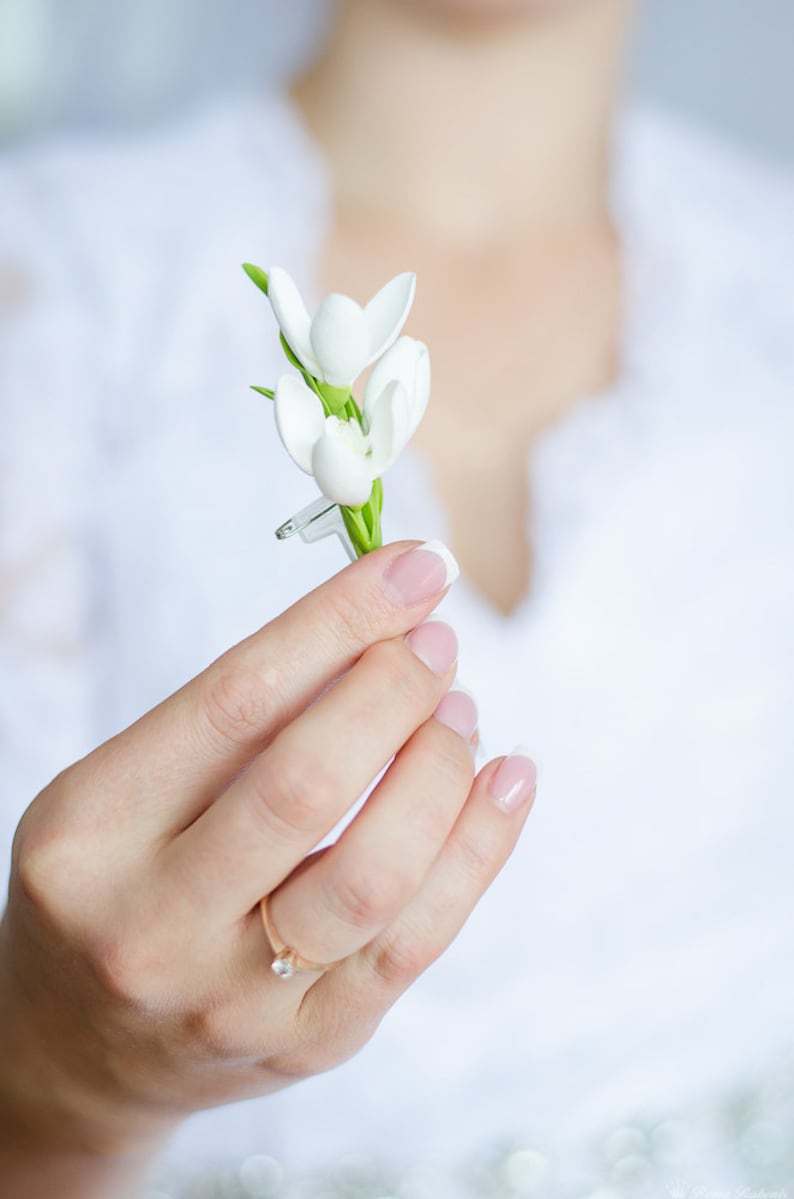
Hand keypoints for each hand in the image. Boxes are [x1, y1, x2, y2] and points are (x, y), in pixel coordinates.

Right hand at [0, 540, 536, 1174]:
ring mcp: (234, 1002)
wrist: (83, 1044)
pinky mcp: (314, 1041)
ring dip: (442, 770)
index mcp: (88, 834)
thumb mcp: (126, 787)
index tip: (414, 565)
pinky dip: (481, 846)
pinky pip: (418, 938)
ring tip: (461, 713)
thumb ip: (236, 720)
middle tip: (436, 644)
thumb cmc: (115, 880)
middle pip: (306, 787)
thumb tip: (381, 620)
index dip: (338, 621)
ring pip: (376, 875)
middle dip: (395, 691)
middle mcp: (150, 927)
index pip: (234, 703)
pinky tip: (505, 781)